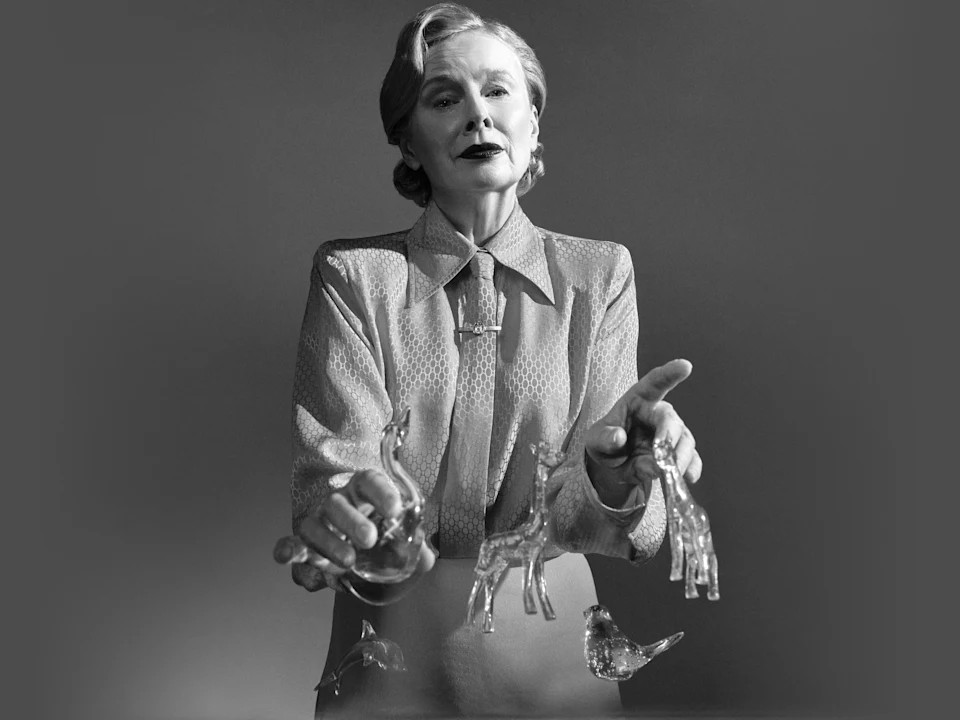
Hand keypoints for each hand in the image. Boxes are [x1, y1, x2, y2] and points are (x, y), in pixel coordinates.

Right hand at [282, 468, 435, 591]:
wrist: (355, 536)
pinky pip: (291, 544)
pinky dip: (287, 550)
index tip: (396, 509)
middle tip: (370, 538)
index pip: (371, 482)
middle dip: (352, 522)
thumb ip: (415, 544)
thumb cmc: (381, 529)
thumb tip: (425, 558)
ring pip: (314, 526)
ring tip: (348, 560)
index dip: (382, 493)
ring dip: (328, 543)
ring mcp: (318, 521)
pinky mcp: (303, 543)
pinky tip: (286, 556)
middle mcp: (338, 502)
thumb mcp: (401, 532)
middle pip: (338, 505)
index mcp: (364, 490)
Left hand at [584, 359, 702, 507]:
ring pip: (684, 441)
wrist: (614, 466)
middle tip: (663, 456)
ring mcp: (672, 434)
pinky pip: (692, 460)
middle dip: (669, 437)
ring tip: (666, 473)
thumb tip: (618, 438)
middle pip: (670, 420)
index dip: (670, 373)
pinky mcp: (679, 454)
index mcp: (638, 400)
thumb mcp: (596, 440)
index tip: (686, 366)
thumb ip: (605, 438)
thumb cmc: (605, 443)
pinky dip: (691, 469)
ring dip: (678, 458)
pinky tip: (688, 478)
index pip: (655, 382)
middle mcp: (659, 414)